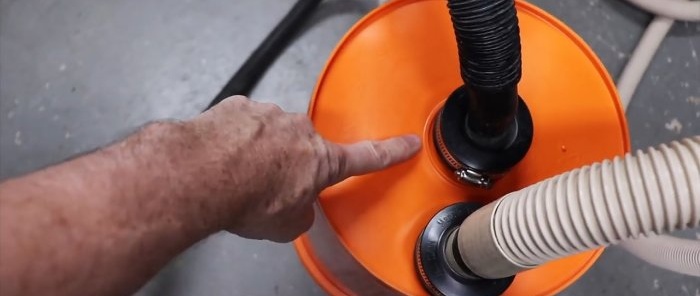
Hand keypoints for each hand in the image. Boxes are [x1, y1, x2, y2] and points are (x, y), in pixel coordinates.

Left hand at [188, 96, 420, 241]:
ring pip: (270, 134)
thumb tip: (296, 208)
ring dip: (259, 151)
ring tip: (236, 175)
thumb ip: (300, 213)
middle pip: (303, 147)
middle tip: (265, 186)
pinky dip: (234, 140)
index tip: (410, 143)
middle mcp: (299, 131)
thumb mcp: (285, 226)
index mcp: (320, 160)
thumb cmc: (247, 199)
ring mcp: (268, 115)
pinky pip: (242, 124)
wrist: (201, 174)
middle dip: (288, 163)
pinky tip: (220, 158)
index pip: (366, 157)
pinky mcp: (238, 107)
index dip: (391, 152)